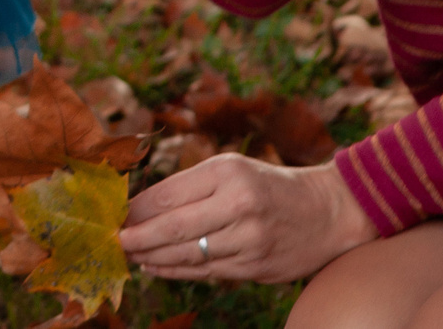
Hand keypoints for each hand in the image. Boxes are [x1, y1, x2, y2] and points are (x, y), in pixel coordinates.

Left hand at [119, 152, 376, 283]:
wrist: (328, 211)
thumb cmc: (269, 186)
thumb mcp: (231, 170)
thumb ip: (189, 187)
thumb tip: (139, 208)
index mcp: (227, 172)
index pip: (169, 194)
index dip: (137, 209)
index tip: (114, 215)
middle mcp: (238, 205)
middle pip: (173, 228)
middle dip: (138, 238)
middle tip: (115, 242)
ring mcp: (249, 240)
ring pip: (188, 255)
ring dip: (153, 258)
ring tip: (131, 255)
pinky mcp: (256, 267)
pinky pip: (207, 272)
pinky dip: (177, 271)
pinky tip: (156, 267)